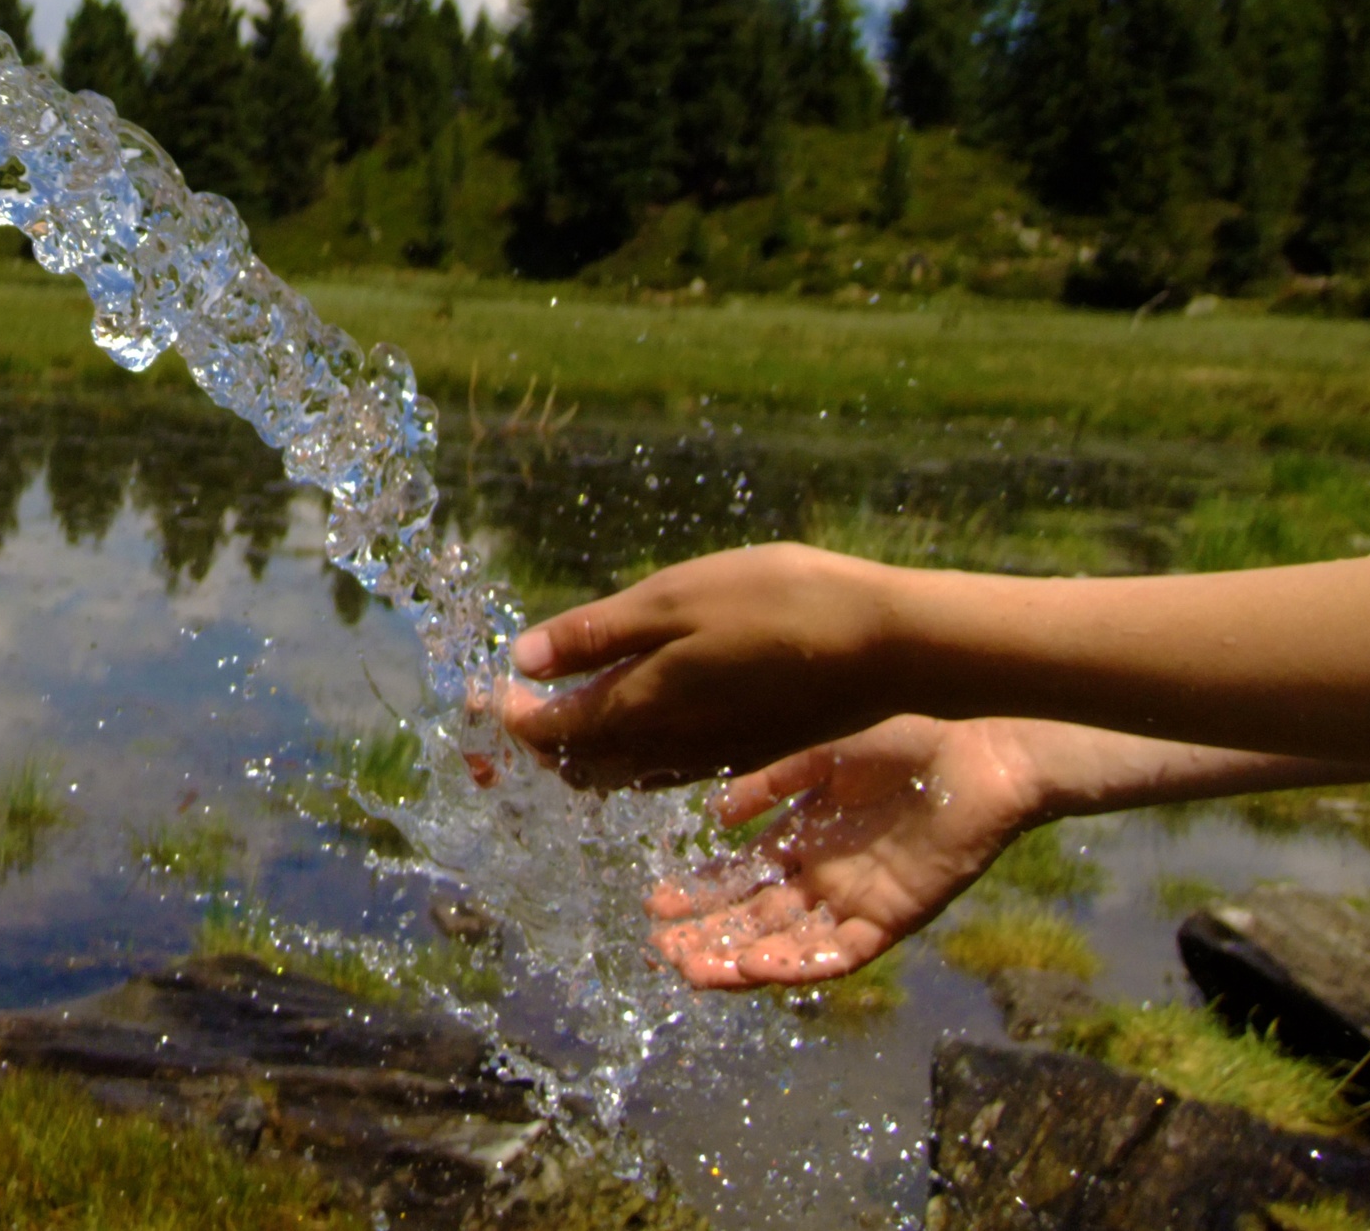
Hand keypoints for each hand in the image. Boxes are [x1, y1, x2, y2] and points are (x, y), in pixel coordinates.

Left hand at [502, 543, 900, 789]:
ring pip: (621, 772)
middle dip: (538, 740)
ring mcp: (708, 757)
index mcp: (639, 708)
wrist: (887, 647)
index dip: (509, 716)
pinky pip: (664, 769)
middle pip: (579, 763)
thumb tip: (522, 660)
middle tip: (511, 709)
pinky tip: (636, 723)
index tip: (482, 695)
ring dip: (582, 751)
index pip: (548, 729)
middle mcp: (666, 748)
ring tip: (559, 717)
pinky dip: (630, 753)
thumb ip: (596, 636)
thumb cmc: (779, 604)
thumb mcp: (675, 599)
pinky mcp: (744, 752)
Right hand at [647, 715, 1045, 987]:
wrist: (980, 746)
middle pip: (754, 920)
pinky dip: (799, 964)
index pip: (738, 878)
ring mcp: (855, 902)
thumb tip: (716, 817)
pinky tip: (758, 966)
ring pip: (787, 945)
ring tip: (694, 968)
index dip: (697, 894)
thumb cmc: (906, 735)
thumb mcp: (819, 753)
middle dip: (707, 937)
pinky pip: (839, 954)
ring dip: (740, 961)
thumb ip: (769, 784)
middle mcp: (824, 877)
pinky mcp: (892, 919)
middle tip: (661, 950)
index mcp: (804, 837)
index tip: (655, 903)